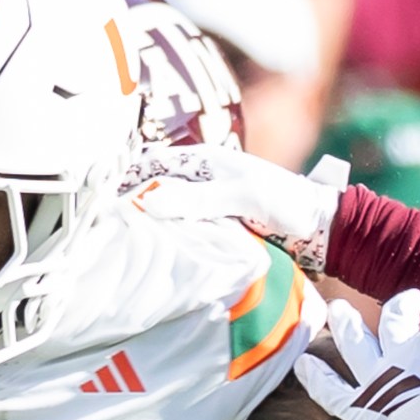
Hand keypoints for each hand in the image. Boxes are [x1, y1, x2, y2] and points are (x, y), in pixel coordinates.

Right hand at [121, 144, 340, 271]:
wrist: (319, 227)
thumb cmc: (286, 202)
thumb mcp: (242, 196)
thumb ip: (199, 199)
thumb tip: (151, 201)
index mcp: (204, 162)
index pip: (151, 164)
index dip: (125, 178)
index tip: (100, 201)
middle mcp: (200, 182)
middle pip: (154, 190)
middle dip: (131, 205)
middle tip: (104, 230)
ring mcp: (207, 206)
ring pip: (167, 213)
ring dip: (150, 226)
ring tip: (123, 246)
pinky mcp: (216, 228)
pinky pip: (184, 232)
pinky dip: (170, 241)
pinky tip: (158, 257)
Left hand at [294, 289, 419, 419]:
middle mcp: (400, 354)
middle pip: (396, 321)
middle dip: (403, 308)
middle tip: (407, 301)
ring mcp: (376, 382)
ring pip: (356, 346)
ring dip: (346, 326)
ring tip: (335, 312)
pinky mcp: (361, 413)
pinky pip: (332, 392)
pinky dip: (317, 378)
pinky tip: (302, 364)